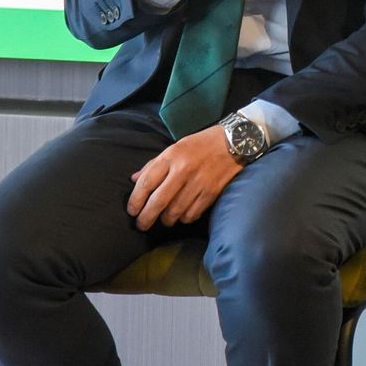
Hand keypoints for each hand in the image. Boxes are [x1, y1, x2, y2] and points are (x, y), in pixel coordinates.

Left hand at [126, 126, 241, 230]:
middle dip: (146, 217)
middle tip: (142, 225)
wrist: (234, 141)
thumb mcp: (174, 147)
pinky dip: (184, 219)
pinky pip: (192, 213)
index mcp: (171, 157)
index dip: (135, 200)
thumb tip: (134, 180)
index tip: (132, 211)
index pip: (146, 183)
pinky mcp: (212, 192)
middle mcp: (183, 170)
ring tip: (164, 220)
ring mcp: (198, 182)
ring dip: (166, 220)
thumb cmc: (200, 144)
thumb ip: (154, 164)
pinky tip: (183, 216)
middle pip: (158, 201)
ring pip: (175, 211)